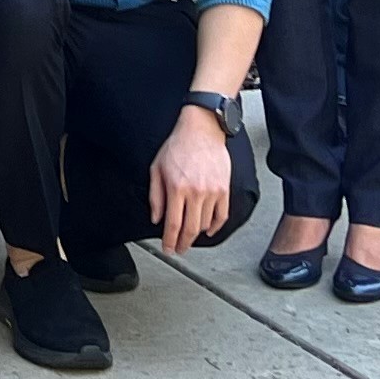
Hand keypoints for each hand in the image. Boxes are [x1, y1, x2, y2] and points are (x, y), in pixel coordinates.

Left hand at [149, 105, 237, 252]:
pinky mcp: (224, 189)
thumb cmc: (177, 146)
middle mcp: (195, 192)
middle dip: (183, 244)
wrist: (201, 129)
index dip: (169, 241)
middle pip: (190, 229)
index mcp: (176, 188)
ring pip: (205, 225)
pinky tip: (207, 229)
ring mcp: (212, 192)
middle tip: (178, 249)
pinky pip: (222, 216)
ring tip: (189, 237)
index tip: (168, 249)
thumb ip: (155, 196)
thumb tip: (156, 219)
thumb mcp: (157, 168)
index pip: (173, 224)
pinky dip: (215, 227)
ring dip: (196, 235)